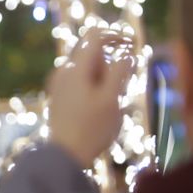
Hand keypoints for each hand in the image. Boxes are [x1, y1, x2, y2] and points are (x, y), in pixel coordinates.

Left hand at [47, 29, 135, 168]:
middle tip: (121, 89)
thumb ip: (120, 71)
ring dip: (105, 78)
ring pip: (88, 69)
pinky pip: (80, 82)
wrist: (64, 157)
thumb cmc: (91, 129)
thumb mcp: (112, 98)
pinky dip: (94, 87)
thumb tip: (127, 53)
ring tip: (111, 103)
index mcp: (75, 67)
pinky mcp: (59, 97)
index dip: (117, 35)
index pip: (96, 35)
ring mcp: (58, 84)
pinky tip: (99, 109)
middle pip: (93, 53)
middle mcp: (63, 71)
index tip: (134, 45)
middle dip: (112, 64)